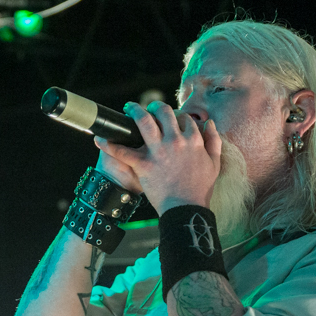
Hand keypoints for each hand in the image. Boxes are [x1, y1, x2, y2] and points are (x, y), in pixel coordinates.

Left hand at [95, 101, 220, 214]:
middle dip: (155, 106)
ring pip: (144, 121)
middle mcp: (175, 141)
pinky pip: (123, 151)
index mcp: (193, 140)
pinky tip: (100, 139)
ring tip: (129, 107)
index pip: (184, 118)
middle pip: (164, 112)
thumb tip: (209, 124)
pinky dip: (110, 145)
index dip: (177, 116)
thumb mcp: (215, 163)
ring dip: (135, 110)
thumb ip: (214, 141)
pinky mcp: (144, 164)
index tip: (171, 119)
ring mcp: (158, 151)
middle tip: (149, 108)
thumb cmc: (200, 189)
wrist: (186, 209)